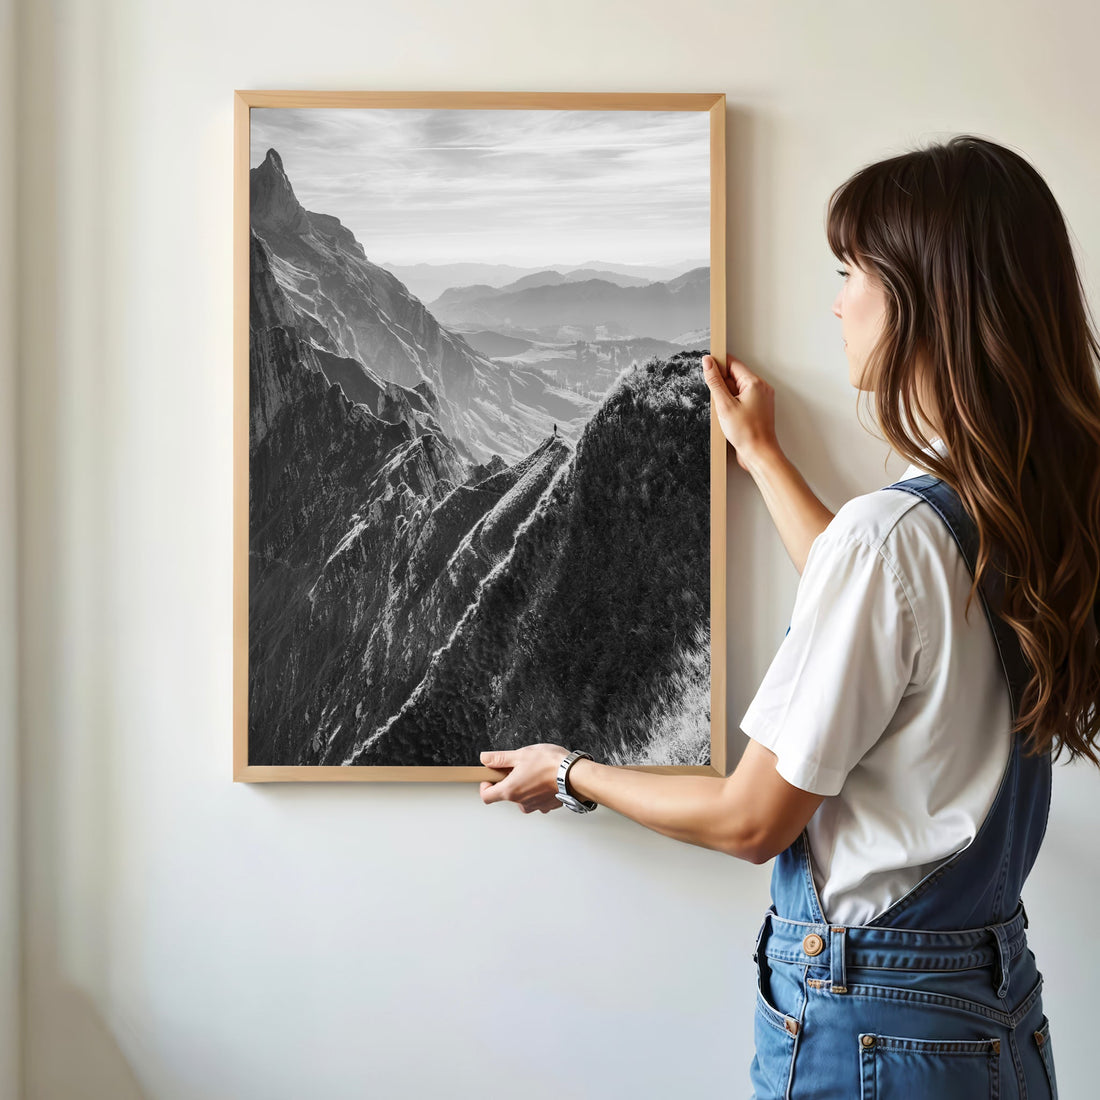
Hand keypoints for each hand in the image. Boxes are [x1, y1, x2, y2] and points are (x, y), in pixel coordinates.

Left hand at [479, 744, 569, 812]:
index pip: (486, 796)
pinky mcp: (547, 805)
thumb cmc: (550, 764)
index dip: (485, 786)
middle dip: (508, 781)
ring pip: (522, 797)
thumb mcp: (520, 755)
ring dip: (524, 786)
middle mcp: (521, 802)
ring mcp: (535, 806)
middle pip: (506, 795)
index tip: (491, 776)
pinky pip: (537, 799)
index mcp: (510, 790)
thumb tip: (485, 759)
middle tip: (518, 767)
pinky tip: (545, 778)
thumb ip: (499, 758)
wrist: (575, 775)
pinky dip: (538, 790)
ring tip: (534, 771)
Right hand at [700, 353, 780, 472]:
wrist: (759, 454)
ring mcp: (761, 398)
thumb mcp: (724, 405)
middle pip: (735, 376)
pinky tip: (730, 417)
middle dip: (722, 386)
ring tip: (726, 413)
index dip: (718, 365)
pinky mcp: (758, 408)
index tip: (707, 369)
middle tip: (719, 402)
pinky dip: (732, 405)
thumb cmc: (746, 433)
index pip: (733, 363)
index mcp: (755, 383)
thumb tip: (708, 362)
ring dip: (727, 397)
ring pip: (737, 389)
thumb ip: (715, 381)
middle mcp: (761, 388)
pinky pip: (742, 399)